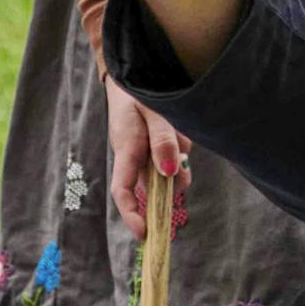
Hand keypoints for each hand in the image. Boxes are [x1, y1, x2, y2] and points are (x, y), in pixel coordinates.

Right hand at [104, 72, 187, 232]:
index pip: (123, 190)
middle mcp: (134, 156)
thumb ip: (161, 140)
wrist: (133, 71)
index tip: (145, 234)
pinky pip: (174, 155)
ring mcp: (145, 152)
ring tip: (177, 128)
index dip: (131, 215)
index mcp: (126, 148)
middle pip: (155, 185)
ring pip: (169, 170)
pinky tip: (178, 127)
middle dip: (172, 181)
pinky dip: (181, 146)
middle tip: (181, 159)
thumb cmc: (138, 89)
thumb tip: (170, 173)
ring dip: (180, 156)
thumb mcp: (151, 111)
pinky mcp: (156, 146)